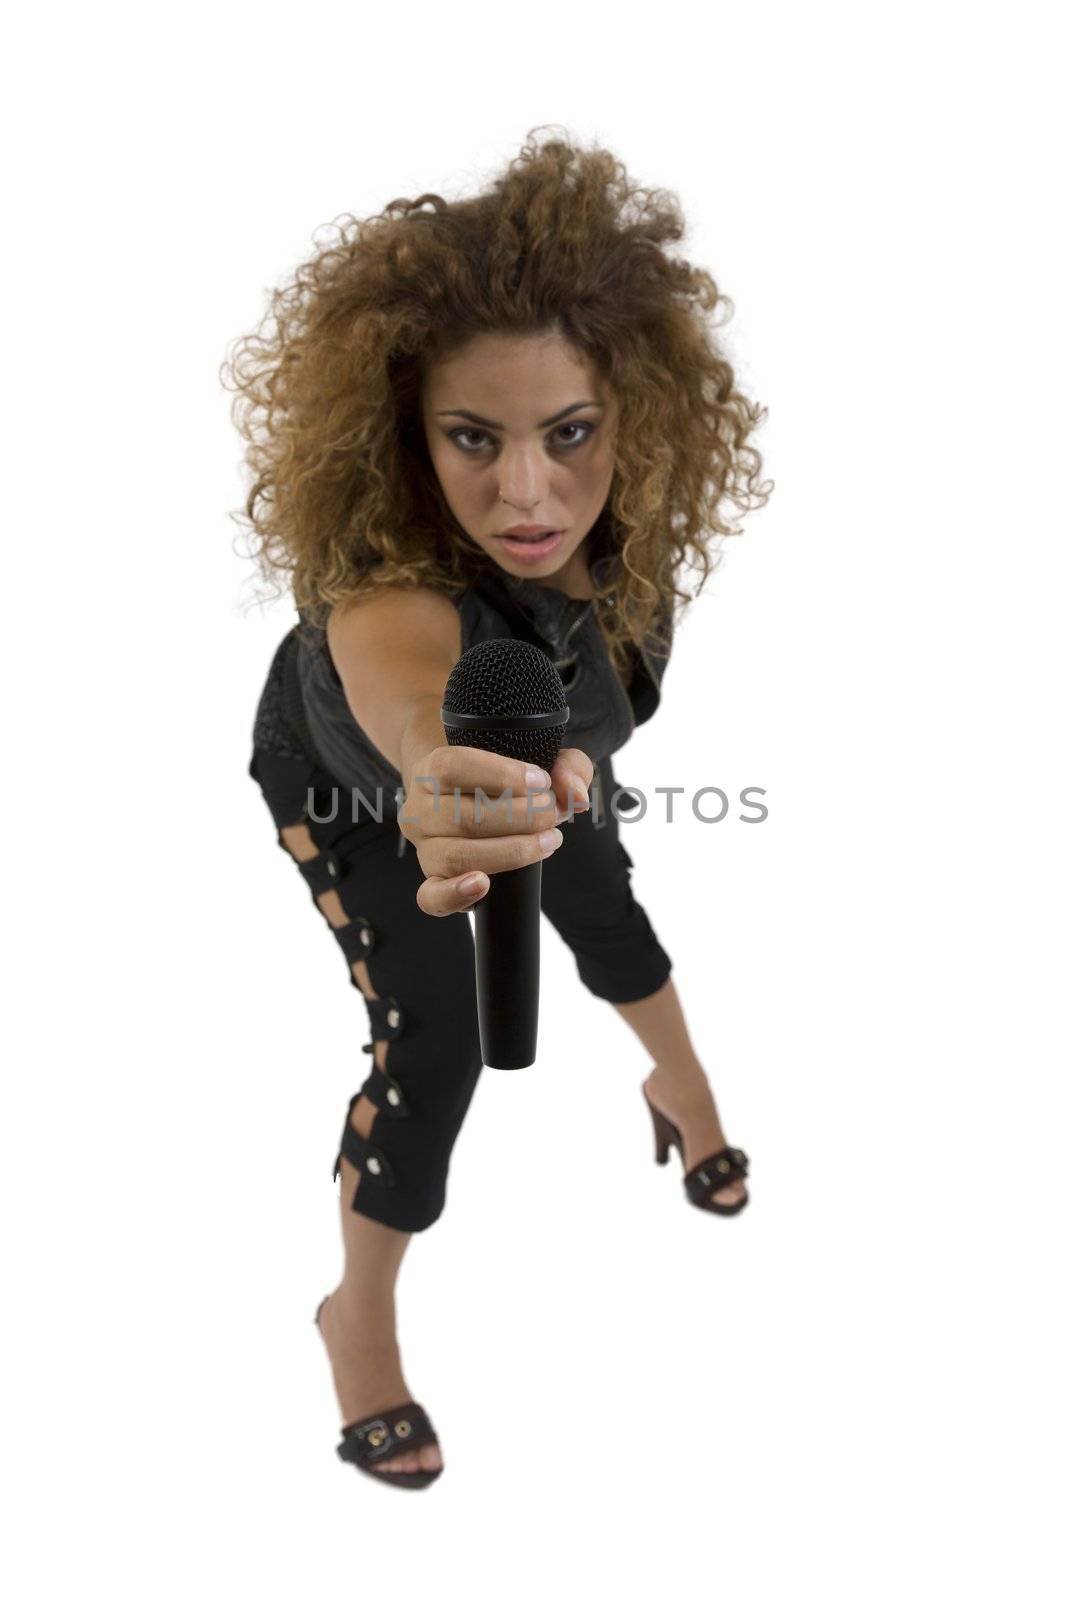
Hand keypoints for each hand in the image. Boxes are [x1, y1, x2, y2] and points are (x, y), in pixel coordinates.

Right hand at [400, 743, 592, 916]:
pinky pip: (431, 897)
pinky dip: (455, 894)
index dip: (502, 775)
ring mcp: (425, 848)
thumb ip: (566, 766)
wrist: (463, 798)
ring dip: (511, 851)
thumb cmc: (502, 779)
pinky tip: (483, 884)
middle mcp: (420, 809)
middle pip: (466, 817)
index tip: (541, 782)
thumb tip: (575, 795)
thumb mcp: (537, 760)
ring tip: (548, 841)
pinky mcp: (433, 880)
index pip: (454, 767)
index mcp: (432, 770)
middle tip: (553, 814)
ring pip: (457, 856)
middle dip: (523, 817)